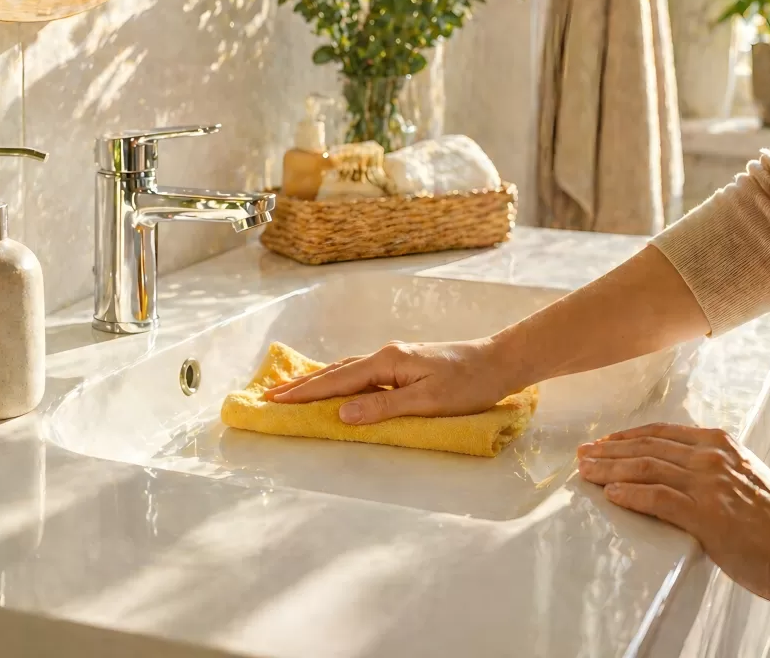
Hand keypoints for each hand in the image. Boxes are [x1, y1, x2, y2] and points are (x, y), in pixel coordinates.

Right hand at [264, 339, 523, 424]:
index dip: (305, 393)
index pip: (337, 380)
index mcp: (387, 362)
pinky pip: (360, 373)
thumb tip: (341, 414)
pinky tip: (335, 385)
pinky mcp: (404, 365)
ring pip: (346, 371)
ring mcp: (395, 359)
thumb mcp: (428, 402)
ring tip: (292, 391)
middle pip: (335, 372)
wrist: (500, 362)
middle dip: (302, 386)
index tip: (274, 401)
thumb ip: (383, 408)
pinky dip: (339, 379)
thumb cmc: (469, 384)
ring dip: (318, 382)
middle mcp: (386, 356)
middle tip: (269, 397)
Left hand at [577, 423, 769, 605]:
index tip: (602, 444)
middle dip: (608, 451)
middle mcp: (712, 456)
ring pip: (645, 468)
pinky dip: (631, 494)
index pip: (659, 433)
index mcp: (719, 444)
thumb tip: (674, 474)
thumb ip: (712, 471)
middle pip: (645, 448)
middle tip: (581, 457)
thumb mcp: (743, 479)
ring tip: (585, 473)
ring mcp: (710, 484)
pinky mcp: (709, 514)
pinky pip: (659, 497)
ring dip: (609, 470)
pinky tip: (612, 495)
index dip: (625, 437)